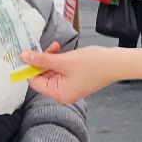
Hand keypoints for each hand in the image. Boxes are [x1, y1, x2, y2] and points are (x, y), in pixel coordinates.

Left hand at [22, 42, 141, 103]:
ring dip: (51, 58)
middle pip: (42, 77)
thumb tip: (24, 57)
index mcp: (59, 94)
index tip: (26, 53)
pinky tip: (63, 51)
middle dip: (42, 61)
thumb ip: (42, 59)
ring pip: (51, 71)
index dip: (29, 68)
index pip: (35, 82)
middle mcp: (63, 93)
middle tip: (48, 47)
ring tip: (57, 46)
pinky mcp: (75, 79)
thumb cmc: (94, 64)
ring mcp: (70, 87)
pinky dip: (59, 60)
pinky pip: (60, 70)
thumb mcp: (64, 60)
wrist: (117, 63)